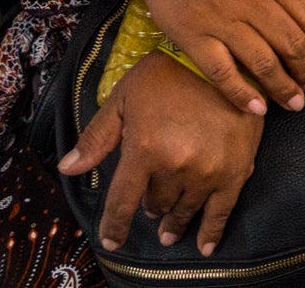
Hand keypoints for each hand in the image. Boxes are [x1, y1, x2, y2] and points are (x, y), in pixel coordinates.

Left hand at [57, 50, 264, 255]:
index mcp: (145, 149)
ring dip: (174, 221)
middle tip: (151, 207)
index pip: (122, 201)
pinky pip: (222, 210)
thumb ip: (98, 135)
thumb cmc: (169, 75)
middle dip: (150, 207)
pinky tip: (204, 245)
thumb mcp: (125, 98)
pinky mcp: (236, 169)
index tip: (111, 240)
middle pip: (156, 204)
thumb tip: (68, 168)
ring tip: (170, 229)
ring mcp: (208, 170)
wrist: (227, 59)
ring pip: (184, 209)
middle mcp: (175, 166)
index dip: (114, 225)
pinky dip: (212, 231)